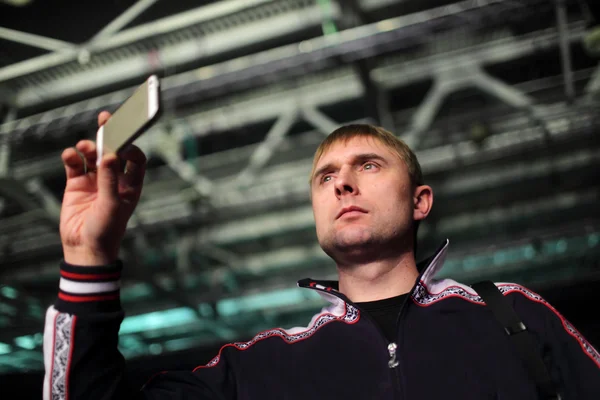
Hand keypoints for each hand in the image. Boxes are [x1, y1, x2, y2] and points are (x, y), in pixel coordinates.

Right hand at [59, 111, 146, 265]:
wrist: (85, 248)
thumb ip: (110, 180)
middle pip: (114, 151)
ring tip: (84, 147)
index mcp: (131, 184)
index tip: (124, 138)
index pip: (135, 158)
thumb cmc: (107, 230)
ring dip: (88, 146)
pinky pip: (75, 164)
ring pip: (93, 155)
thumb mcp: (112, 205)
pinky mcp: (76, 183)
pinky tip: (70, 155)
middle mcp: (114, 179)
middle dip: (111, 135)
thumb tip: (110, 155)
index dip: (131, 146)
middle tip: (106, 118)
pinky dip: (72, 156)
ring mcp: (95, 180)